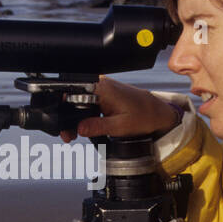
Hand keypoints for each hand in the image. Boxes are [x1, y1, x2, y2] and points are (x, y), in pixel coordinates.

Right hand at [59, 75, 181, 142]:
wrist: (157, 113)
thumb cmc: (144, 116)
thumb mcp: (120, 126)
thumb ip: (97, 126)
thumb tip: (79, 128)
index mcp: (101, 89)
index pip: (73, 97)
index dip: (65, 114)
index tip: (66, 129)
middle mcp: (100, 85)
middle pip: (74, 99)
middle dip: (69, 119)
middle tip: (70, 136)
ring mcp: (102, 88)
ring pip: (80, 102)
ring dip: (77, 118)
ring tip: (77, 133)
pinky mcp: (105, 93)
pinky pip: (88, 102)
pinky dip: (85, 115)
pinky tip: (86, 125)